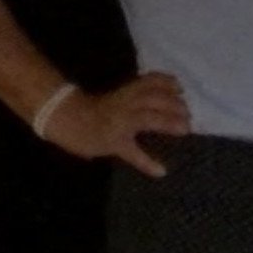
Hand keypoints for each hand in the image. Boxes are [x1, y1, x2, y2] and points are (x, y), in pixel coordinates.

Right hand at [43, 73, 191, 177]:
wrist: (63, 118)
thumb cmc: (87, 109)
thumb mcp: (113, 98)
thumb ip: (131, 99)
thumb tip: (154, 102)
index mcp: (124, 92)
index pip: (149, 81)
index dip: (167, 83)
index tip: (180, 88)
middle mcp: (124, 103)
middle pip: (154, 98)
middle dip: (174, 104)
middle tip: (188, 114)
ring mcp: (119, 122)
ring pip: (148, 118)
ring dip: (169, 122)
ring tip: (185, 129)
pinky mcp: (113, 142)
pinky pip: (132, 153)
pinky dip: (147, 162)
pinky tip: (160, 171)